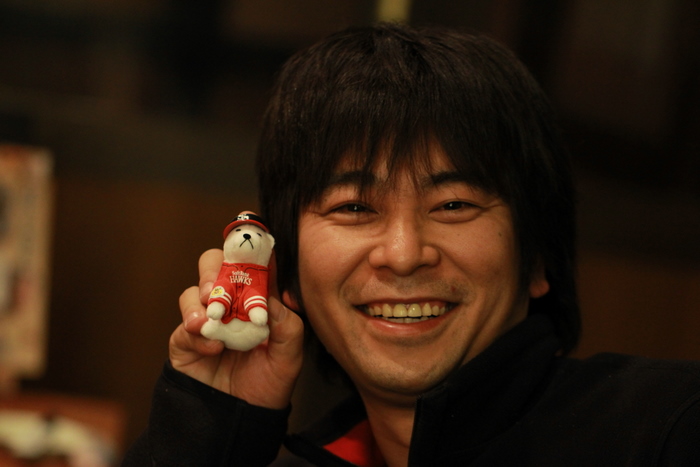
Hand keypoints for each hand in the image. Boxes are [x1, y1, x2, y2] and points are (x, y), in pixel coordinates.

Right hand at [169, 248, 303, 409]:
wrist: (240, 419)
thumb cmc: (267, 384)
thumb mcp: (290, 355)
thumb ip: (287, 323)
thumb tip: (270, 296)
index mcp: (257, 301)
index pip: (252, 265)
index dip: (253, 252)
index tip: (258, 247)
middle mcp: (229, 304)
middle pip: (215, 265)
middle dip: (217, 266)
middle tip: (225, 281)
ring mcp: (206, 320)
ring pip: (194, 289)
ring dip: (203, 295)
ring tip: (213, 314)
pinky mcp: (185, 339)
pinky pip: (185, 323)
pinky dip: (196, 328)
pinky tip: (212, 344)